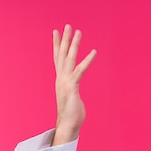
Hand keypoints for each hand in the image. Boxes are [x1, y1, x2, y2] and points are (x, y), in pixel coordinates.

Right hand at [51, 24, 96, 145]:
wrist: (68, 125)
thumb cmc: (71, 114)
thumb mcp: (71, 98)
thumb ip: (71, 91)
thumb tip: (73, 93)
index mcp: (60, 79)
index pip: (57, 58)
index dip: (57, 45)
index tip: (56, 32)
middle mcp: (61, 78)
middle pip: (61, 54)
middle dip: (64, 39)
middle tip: (67, 25)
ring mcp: (65, 81)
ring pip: (69, 59)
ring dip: (74, 44)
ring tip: (78, 31)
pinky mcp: (72, 86)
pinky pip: (80, 70)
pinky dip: (87, 60)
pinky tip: (94, 52)